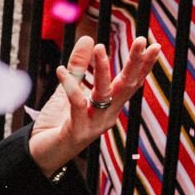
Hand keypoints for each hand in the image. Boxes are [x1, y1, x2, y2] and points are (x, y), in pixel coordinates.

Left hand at [28, 34, 160, 174]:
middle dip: (136, 63)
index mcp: (109, 106)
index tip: (153, 45)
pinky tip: (60, 70)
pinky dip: (70, 86)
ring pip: (104, 94)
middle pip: (126, 87)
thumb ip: (79, 67)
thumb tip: (89, 39)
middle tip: (143, 40)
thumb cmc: (57, 124)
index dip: (143, 65)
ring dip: (103, 70)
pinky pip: (76, 104)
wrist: (40, 155)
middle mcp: (107, 116)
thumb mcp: (68, 90)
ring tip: (100, 48)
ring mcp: (94, 125)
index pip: (131, 83)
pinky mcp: (77, 132)